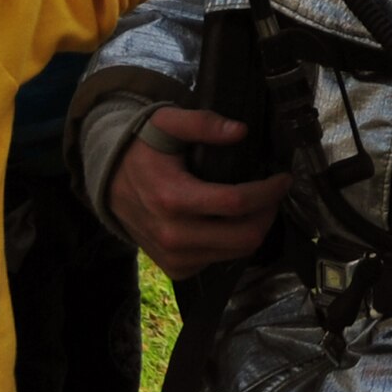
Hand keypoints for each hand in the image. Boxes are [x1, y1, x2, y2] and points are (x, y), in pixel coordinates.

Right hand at [109, 108, 292, 279]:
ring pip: (236, 253)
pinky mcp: (176, 268)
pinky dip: (233, 242)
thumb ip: (202, 123)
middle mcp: (173, 235)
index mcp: (171, 198)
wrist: (107, 182)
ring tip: (258, 203)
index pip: (236, 203)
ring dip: (255, 228)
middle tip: (274, 192)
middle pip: (244, 237)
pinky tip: (232, 220)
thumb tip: (241, 131)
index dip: (268, 192)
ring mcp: (174, 257)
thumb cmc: (142, 148)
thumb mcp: (167, 122)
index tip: (284, 178)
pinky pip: (220, 261)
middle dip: (268, 213)